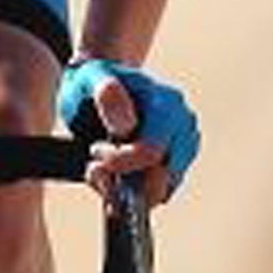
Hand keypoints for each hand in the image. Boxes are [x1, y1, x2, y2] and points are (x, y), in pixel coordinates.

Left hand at [57, 58, 198, 205]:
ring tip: (101, 170)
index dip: (119, 162)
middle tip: (95, 165)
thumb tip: (127, 126)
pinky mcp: (175, 166)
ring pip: (159, 191)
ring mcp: (183, 148)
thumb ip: (107, 95)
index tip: (94, 151)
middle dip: (122, 180)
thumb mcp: (90, 77)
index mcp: (167, 103)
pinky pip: (157, 194)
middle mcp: (183, 127)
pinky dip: (131, 194)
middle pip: (161, 178)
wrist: (102, 84)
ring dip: (124, 190)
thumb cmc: (94, 79)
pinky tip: (111, 176)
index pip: (152, 151)